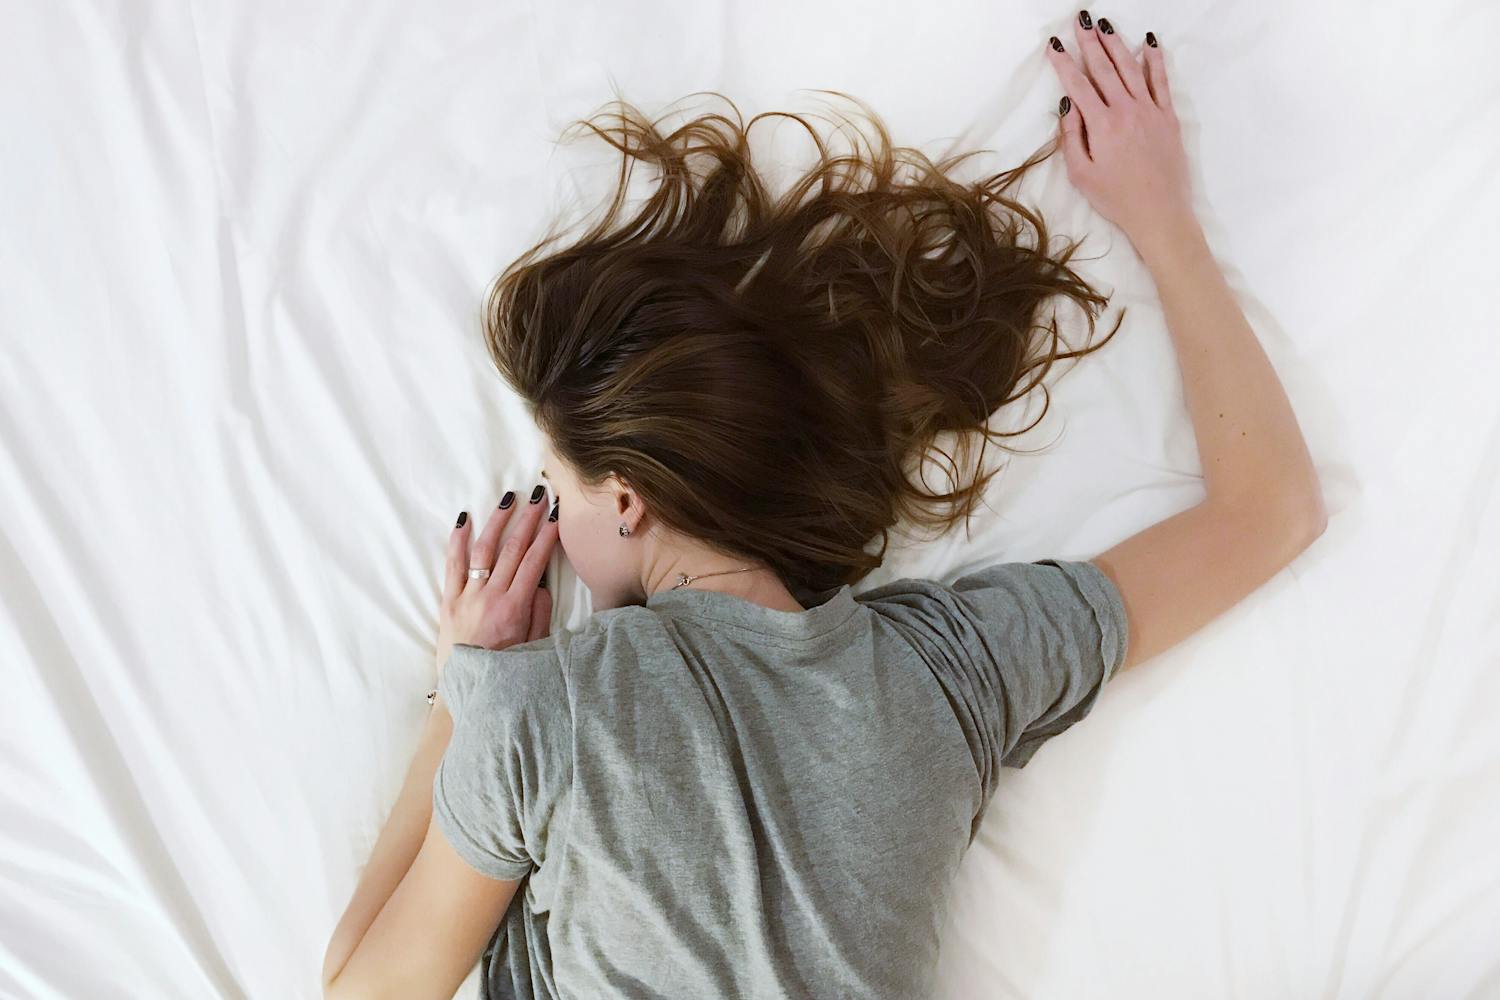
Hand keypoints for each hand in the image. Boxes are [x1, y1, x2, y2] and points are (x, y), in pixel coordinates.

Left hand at [435, 489, 557, 673]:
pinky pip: (452, 565)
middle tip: (538, 496)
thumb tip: (543, 584)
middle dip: (528, 519)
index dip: (547, 535)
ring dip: (497, 521)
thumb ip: (539, 614)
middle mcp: (490, 596)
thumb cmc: (504, 672)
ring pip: (484, 550)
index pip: (535, 561)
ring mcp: (467, 596)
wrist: (466, 690)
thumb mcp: (533, 647)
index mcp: (514, 608)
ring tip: (508, 499)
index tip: (557, 515)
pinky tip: (464, 520)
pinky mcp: (448, 601)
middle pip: (513, 549)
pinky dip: (457, 540)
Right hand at [1044, 15, 1194, 252]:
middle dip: (1090, 43)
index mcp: (1101, 125)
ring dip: (1116, 44)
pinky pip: (1160, 82)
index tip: (1055, 46)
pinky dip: (1154, 61)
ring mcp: (1150, 111)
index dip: (1064, 64)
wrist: (1160, 212)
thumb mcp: (1081, 175)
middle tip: (1081, 21)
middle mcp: (1126, 110)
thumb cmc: (1116, 199)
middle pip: (1104, 69)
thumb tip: (1067, 107)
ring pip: (1130, 69)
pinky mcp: (1168, 117)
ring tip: (1105, 25)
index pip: (1078, 86)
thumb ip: (1071, 138)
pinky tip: (1149, 44)